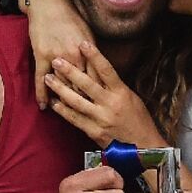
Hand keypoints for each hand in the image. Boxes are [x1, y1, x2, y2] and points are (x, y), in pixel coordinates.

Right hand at [26, 0, 92, 108]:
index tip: (103, 109)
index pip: (95, 79)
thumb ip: (93, 54)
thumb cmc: (71, 17)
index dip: (99, 96)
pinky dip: (43, 95)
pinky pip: (41, 80)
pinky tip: (44, 107)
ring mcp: (57, 57)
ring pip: (62, 85)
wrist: (49, 3)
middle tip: (88, 118)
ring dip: (63, 102)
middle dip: (85, 103)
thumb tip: (100, 71)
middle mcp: (74, 56)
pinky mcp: (42, 56)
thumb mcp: (88, 34)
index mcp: (88, 52)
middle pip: (81, 86)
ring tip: (66, 114)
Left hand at [45, 42, 163, 148]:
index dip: (94, 55)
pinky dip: (63, 110)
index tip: (83, 43)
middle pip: (86, 84)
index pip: (106, 70)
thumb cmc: (139, 121)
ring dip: (60, 89)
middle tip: (56, 59)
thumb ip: (115, 87)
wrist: (143, 149)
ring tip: (48, 79)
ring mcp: (101, 119)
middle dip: (69, 70)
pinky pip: (75, 119)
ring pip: (76, 101)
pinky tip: (54, 103)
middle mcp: (110, 104)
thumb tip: (99, 72)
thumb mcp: (132, 99)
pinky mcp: (94, 132)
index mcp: (121, 93)